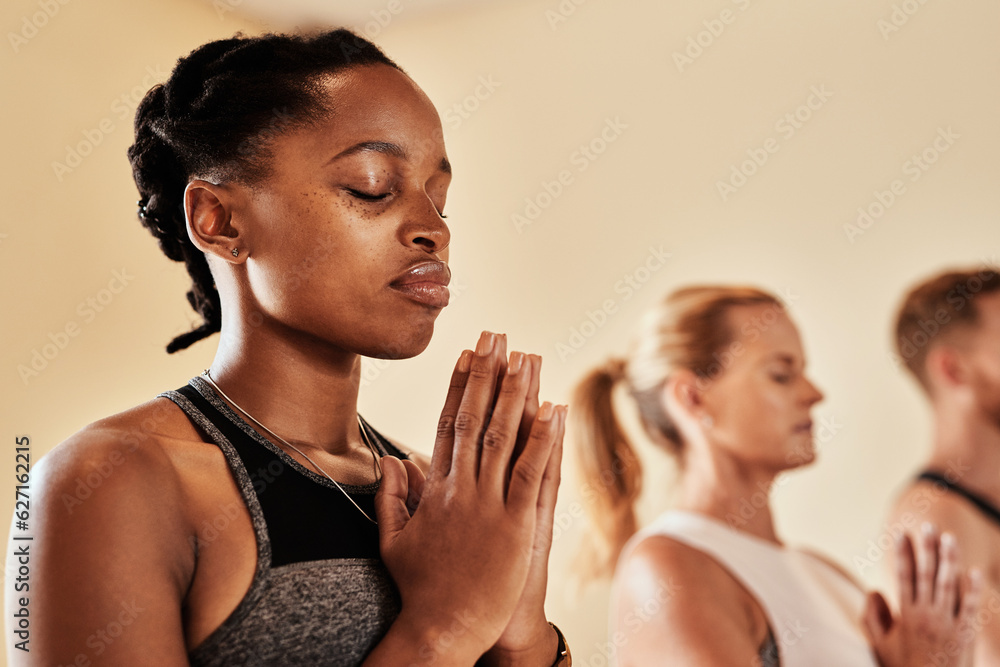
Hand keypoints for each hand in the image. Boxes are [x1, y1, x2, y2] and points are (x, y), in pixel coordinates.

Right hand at [367, 331, 564, 664]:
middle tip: (498, 335)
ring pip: (502, 437)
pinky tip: (553, 410)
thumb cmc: (419, 590)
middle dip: (487, 374)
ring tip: (528, 356)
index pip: (446, 425)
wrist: (440, 630)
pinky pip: (530, 474)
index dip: (458, 386)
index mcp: (434, 490)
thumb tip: (390, 460)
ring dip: (517, 393)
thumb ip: (391, 497)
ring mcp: (488, 506)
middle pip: (474, 419)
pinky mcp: (515, 526)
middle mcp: (460, 489)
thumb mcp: (393, 541)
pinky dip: (542, 440)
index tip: (468, 355)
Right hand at [864, 524, 982, 666]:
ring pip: (949, 585)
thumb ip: (874, 616)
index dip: (903, 555)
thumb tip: (875, 589)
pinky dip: (973, 590)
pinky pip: (970, 609)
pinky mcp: (965, 636)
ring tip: (949, 538)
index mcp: (906, 615)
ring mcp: (947, 624)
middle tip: (927, 525)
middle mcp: (926, 615)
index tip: (901, 534)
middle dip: (927, 548)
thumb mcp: (880, 644)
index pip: (904, 577)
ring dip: (949, 560)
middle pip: (927, 575)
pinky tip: (974, 571)